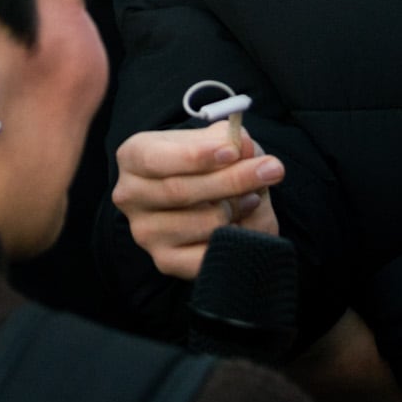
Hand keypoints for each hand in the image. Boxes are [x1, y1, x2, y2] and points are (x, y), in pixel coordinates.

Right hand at [111, 120, 285, 282]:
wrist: (205, 195)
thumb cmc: (207, 162)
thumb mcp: (216, 141)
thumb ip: (230, 140)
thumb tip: (243, 146)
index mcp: (134, 157)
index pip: (156, 159)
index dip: (196, 156)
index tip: (233, 151)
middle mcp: (130, 195)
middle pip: (180, 191)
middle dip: (232, 180)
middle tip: (271, 169)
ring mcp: (145, 232)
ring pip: (200, 223)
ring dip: (235, 209)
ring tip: (252, 198)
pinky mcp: (164, 261)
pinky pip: (205, 256)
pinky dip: (231, 240)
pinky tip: (240, 223)